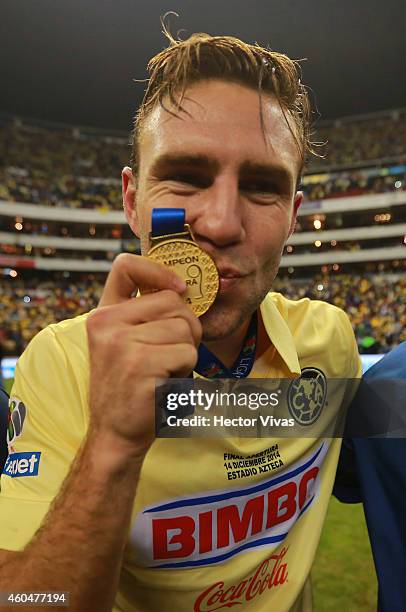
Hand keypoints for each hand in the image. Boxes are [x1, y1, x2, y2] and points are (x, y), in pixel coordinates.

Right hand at [86, 253, 201, 457]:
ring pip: (185, 330)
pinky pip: (187, 354)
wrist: (115, 434)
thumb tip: (183, 290)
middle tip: (171, 356)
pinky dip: (186, 373)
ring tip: (164, 373)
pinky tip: (164, 385)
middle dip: (187, 328)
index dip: (158, 270)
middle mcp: (106, 323)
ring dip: (186, 354)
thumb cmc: (131, 388)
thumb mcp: (126, 344)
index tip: (179, 289)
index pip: (125, 266)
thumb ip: (144, 316)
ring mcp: (121, 343)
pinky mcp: (139, 364)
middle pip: (174, 303)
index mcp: (103, 315)